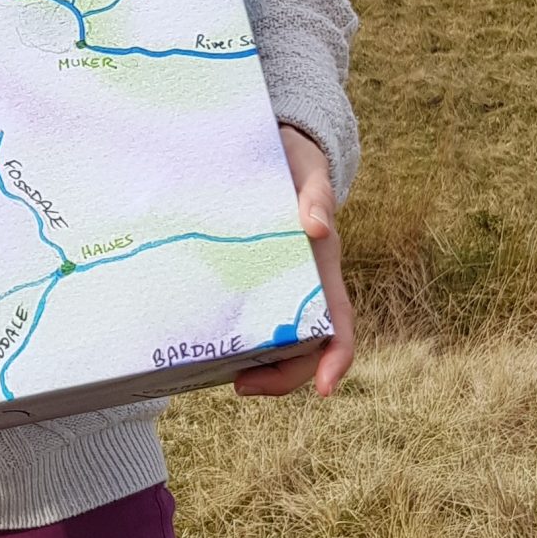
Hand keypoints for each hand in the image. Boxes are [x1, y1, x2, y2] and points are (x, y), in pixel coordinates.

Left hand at [233, 124, 355, 398]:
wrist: (271, 147)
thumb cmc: (296, 162)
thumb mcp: (308, 171)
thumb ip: (315, 194)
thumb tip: (317, 228)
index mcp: (323, 270)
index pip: (340, 327)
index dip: (336, 361)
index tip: (324, 390)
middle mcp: (301, 288)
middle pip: (303, 350)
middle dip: (280, 378)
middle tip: (240, 385)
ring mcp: (272, 288)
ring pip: (271, 343)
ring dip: (252, 366)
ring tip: (215, 371)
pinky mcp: (243, 280)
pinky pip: (239, 317)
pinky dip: (226, 337)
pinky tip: (197, 341)